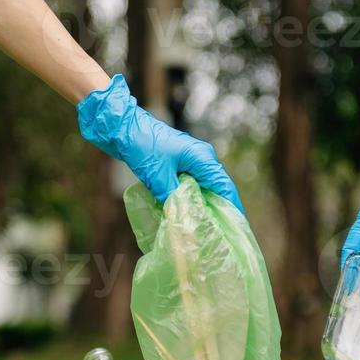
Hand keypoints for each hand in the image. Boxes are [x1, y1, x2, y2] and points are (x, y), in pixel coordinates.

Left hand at [77, 74, 243, 212]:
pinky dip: (190, 199)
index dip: (232, 208)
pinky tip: (187, 213)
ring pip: (203, 188)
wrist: (122, 126)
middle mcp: (202, 158)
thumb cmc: (142, 145)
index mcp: (203, 158)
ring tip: (205, 228)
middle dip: (219, 210)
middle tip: (220, 233)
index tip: (236, 228)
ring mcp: (191, 160)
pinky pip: (191, 185)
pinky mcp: (179, 163)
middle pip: (217, 189)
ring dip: (203, 206)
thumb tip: (180, 222)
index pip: (225, 187)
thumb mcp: (157, 176)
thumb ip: (172, 199)